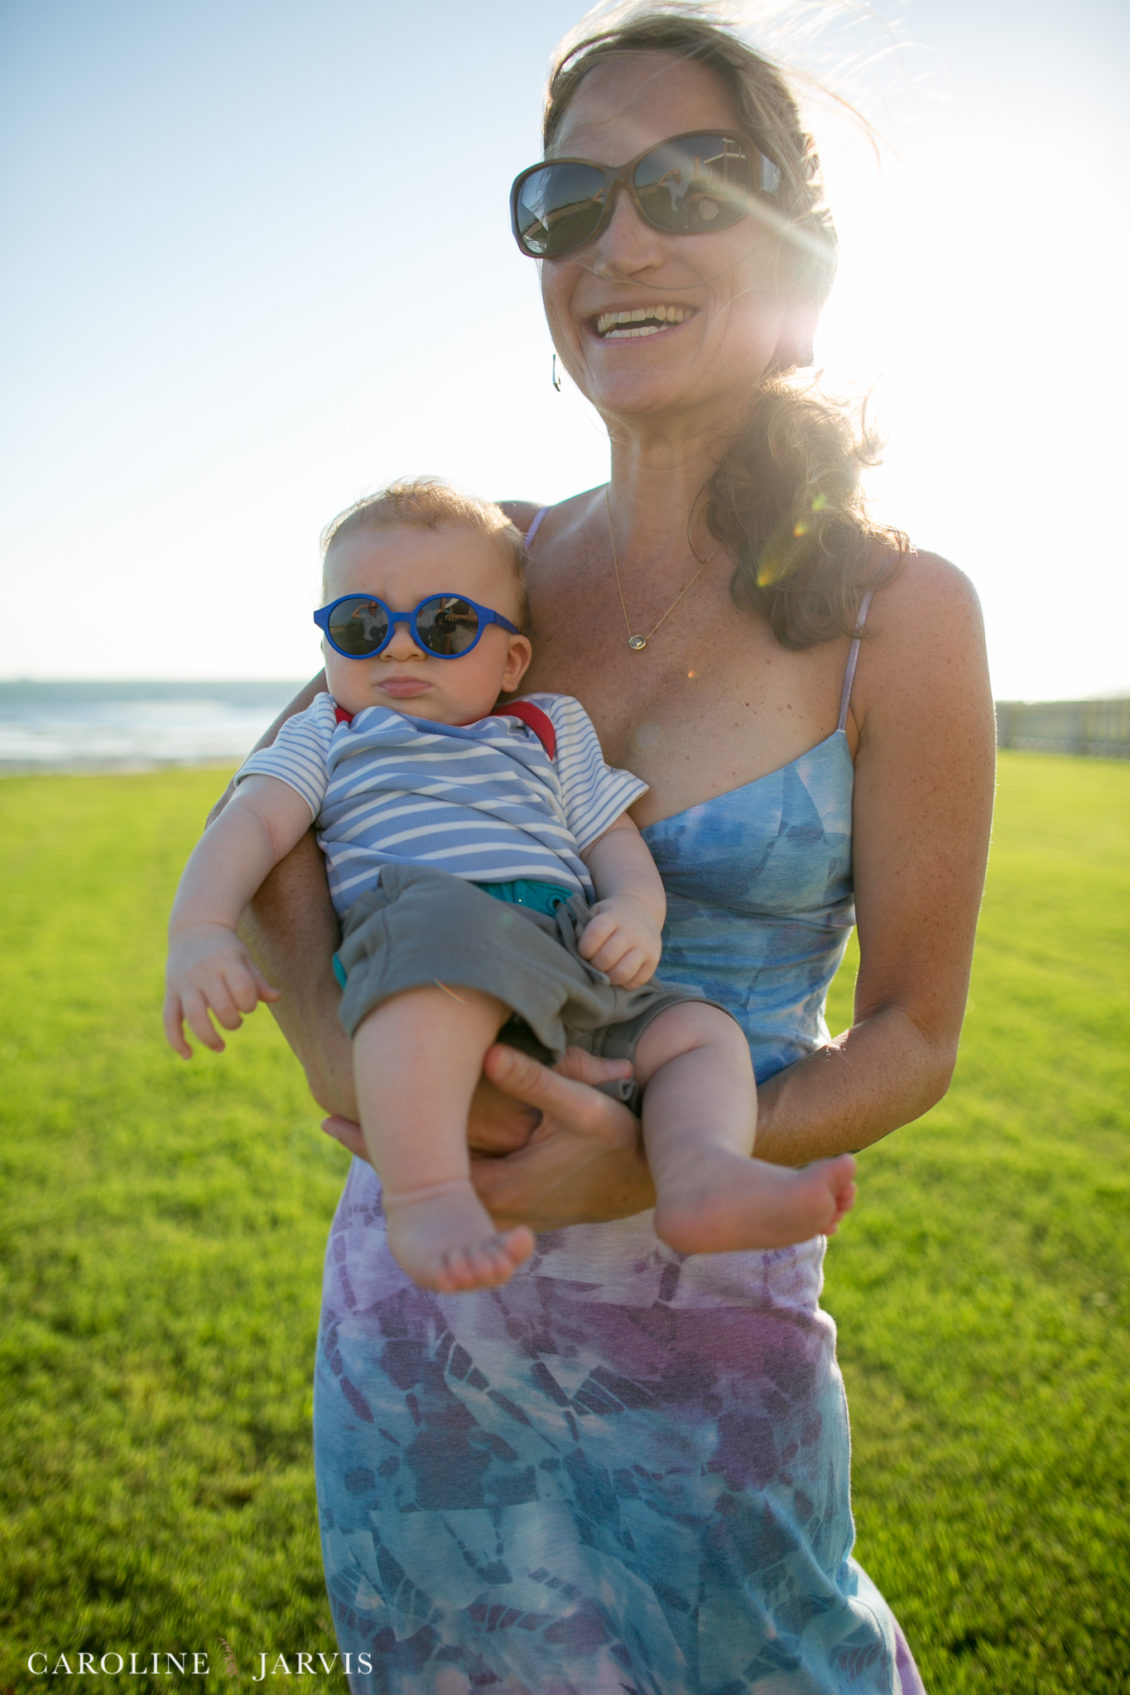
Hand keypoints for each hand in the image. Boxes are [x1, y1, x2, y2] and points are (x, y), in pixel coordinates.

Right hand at [164, 923, 279, 1056]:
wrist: (195, 929)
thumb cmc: (226, 948)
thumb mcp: (245, 958)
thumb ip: (258, 980)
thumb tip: (277, 997)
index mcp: (226, 962)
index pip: (243, 990)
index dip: (250, 1003)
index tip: (249, 1004)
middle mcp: (204, 973)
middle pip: (221, 1007)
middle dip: (233, 1022)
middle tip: (236, 1021)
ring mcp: (185, 984)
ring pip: (194, 1017)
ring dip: (209, 1037)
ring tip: (220, 1047)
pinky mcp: (170, 992)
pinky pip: (169, 1019)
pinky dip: (176, 1040)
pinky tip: (187, 1055)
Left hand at [320, 1043, 655, 1230]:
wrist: (643, 1182)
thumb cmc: (615, 1143)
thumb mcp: (582, 1109)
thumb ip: (537, 1080)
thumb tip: (489, 1050)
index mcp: (500, 1181)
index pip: (419, 1169)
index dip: (374, 1142)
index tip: (331, 1116)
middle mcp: (491, 1199)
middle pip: (415, 1181)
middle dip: (374, 1147)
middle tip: (327, 1120)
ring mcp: (499, 1206)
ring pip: (434, 1184)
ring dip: (399, 1157)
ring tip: (355, 1128)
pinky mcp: (510, 1201)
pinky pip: (456, 1182)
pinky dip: (428, 1163)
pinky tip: (411, 1143)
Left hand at [577, 896, 661, 988]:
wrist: (641, 910)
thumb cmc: (609, 917)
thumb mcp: (594, 914)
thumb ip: (582, 930)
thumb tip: (576, 954)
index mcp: (613, 916)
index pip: (597, 933)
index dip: (585, 947)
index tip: (583, 951)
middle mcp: (632, 930)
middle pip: (608, 957)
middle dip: (595, 965)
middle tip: (593, 963)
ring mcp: (645, 946)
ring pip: (623, 972)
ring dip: (608, 978)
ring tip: (605, 972)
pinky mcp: (654, 960)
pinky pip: (635, 982)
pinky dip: (623, 984)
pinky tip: (618, 973)